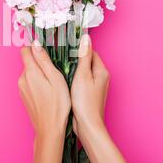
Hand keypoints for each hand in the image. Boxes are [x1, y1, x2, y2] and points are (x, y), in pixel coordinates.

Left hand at [19, 40, 70, 162]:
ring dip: (40, 73)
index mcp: (30, 72)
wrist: (49, 129)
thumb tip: (36, 43)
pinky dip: (38, 83)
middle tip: (55, 67)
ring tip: (54, 81)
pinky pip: (30, 83)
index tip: (44, 47)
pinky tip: (49, 91)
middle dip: (40, 61)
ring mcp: (22, 89)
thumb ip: (44, 60)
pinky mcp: (24, 97)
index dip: (34, 46)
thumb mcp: (56, 79)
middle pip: (29, 61)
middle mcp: (22, 79)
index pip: (26, 51)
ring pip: (30, 73)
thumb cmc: (57, 105)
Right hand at [70, 34, 135, 162]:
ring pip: (84, 72)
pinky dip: (74, 80)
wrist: (87, 125)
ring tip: (62, 70)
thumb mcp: (82, 75)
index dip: (79, 49)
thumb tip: (86, 38)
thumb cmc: (85, 102)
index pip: (91, 52)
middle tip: (61, 59)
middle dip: (75, 59)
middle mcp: (101, 77)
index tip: (66, 48)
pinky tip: (65, 82)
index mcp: (101, 71)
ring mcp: (96, 86)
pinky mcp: (90, 94)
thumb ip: (83, 56)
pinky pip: (82, 82)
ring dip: (74, 70)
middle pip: (87, 62)